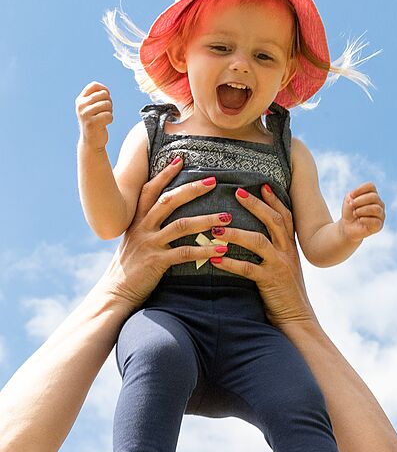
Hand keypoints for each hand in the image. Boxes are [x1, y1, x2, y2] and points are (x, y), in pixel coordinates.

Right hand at [75, 81, 113, 149]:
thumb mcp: (92, 107)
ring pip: (107, 104)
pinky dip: (110, 119)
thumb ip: (97, 97)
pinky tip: (104, 124)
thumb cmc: (95, 121)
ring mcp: (85, 114)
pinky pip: (109, 115)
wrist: (91, 140)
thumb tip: (106, 91)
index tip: (106, 98)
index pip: (94, 85)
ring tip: (104, 117)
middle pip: (103, 94)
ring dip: (110, 111)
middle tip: (106, 111)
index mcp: (80, 100)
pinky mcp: (91, 123)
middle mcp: (80, 105)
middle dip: (109, 102)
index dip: (104, 89)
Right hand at [99, 158, 231, 311]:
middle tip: (214, 181)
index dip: (164, 174)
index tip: (180, 158)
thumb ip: (148, 226)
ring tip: (228, 217)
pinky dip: (205, 250)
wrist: (115, 292)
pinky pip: (185, 253)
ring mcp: (149, 244)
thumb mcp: (135, 240)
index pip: (150, 190)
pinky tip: (222, 250)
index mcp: (137, 220)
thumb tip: (166, 214)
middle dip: (192, 189)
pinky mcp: (156, 262)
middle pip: (168, 201)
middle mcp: (142, 228)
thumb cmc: (130, 267)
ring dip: (206, 220)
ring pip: (181, 225)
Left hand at [210, 185, 317, 328]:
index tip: (262, 185)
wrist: (298, 320)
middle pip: (274, 221)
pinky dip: (229, 262)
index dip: (274, 200)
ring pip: (259, 241)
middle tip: (238, 192)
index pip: (285, 217)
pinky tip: (214, 258)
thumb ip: (273, 254)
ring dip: (236, 232)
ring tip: (216, 227)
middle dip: (256, 205)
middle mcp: (287, 253)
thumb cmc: (285, 296)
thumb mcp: (284, 269)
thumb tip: (254, 241)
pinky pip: (248, 268)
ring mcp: (280, 266)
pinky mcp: (270, 281)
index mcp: (290, 248)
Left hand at [339, 181, 385, 241]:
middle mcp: (379, 203)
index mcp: (373, 195)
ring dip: (362, 210)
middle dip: (359, 201)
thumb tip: (359, 200)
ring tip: (355, 213)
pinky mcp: (379, 225)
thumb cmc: (350, 212)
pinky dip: (365, 220)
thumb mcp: (348, 200)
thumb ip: (353, 196)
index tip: (351, 196)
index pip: (371, 186)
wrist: (348, 226)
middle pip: (374, 197)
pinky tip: (360, 220)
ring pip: (376, 208)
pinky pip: (375, 221)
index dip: (360, 189)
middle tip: (352, 206)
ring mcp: (381, 214)